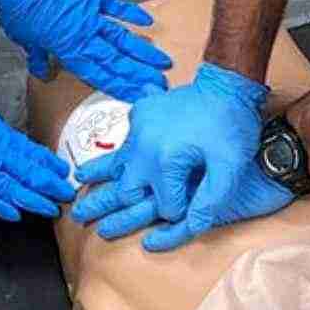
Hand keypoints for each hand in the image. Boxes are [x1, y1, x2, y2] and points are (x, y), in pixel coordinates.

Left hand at [0, 0, 172, 100]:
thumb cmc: (19, 8)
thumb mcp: (26, 41)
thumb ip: (39, 58)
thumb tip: (42, 72)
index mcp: (68, 50)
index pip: (99, 74)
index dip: (121, 87)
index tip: (139, 95)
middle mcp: (84, 35)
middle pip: (117, 60)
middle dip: (140, 74)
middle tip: (160, 84)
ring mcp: (90, 16)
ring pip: (122, 37)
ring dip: (143, 50)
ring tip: (162, 61)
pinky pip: (115, 7)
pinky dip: (131, 13)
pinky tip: (147, 22)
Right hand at [0, 74, 76, 220]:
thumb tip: (4, 135)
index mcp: (0, 135)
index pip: (33, 154)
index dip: (50, 165)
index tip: (63, 172)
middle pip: (28, 176)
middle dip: (49, 187)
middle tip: (65, 196)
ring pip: (11, 191)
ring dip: (32, 202)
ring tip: (48, 209)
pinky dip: (0, 206)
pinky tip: (13, 213)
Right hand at [69, 63, 291, 250]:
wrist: (227, 84)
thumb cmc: (232, 127)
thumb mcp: (230, 169)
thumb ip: (211, 202)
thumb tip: (189, 225)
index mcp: (164, 159)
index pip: (164, 205)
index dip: (179, 210)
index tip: (190, 205)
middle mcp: (143, 144)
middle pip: (128, 189)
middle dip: (124, 206)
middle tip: (104, 214)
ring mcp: (138, 126)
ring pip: (117, 164)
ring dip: (104, 179)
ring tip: (77, 196)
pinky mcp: (139, 113)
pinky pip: (124, 140)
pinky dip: (117, 155)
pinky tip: (102, 165)